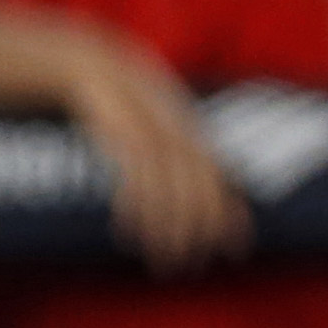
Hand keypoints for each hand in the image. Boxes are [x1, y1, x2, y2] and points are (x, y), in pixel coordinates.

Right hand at [58, 33, 247, 272]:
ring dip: (165, 227)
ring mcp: (149, 132)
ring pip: (167, 187)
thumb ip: (185, 157)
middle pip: (196, 188)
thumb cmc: (128, 104)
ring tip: (159, 258)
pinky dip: (134, 207)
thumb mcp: (161, 127)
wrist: (93, 63)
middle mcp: (178, 134)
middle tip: (186, 264)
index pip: (219, 181)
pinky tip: (126, 232)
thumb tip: (199, 194)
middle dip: (195, 230)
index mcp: (192, 134)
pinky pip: (134, 176)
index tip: (234, 253)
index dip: (229, 215)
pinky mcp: (119, 132)